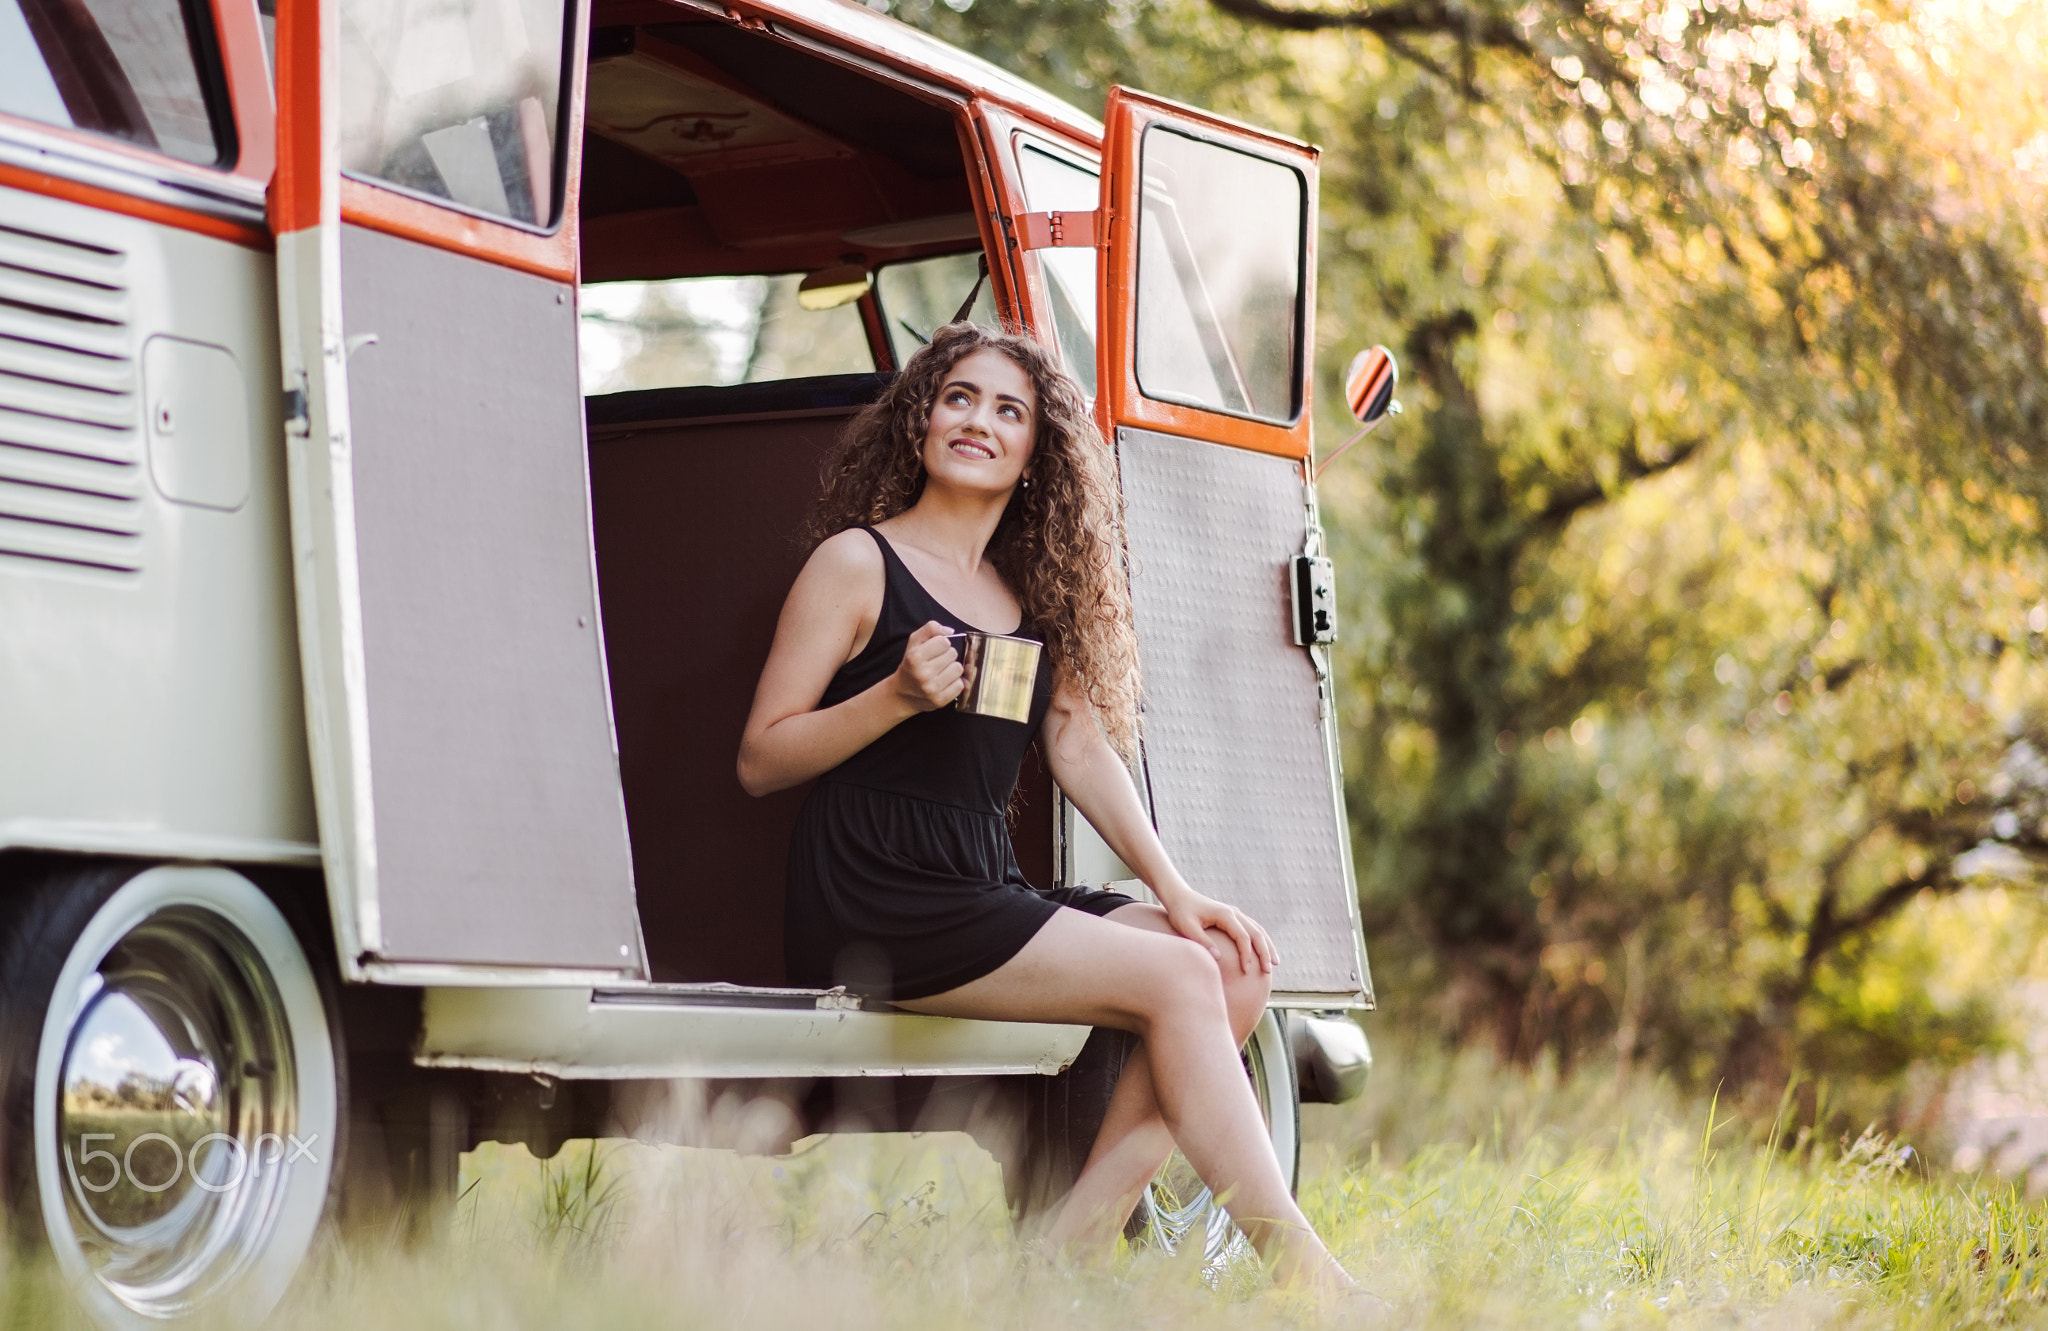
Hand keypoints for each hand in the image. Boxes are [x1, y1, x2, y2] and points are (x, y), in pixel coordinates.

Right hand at [892, 621, 962, 711]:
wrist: (902, 694)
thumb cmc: (911, 665)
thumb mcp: (914, 643)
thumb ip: (930, 629)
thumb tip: (950, 631)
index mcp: (915, 657)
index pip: (944, 641)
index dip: (941, 644)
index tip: (935, 650)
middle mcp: (923, 673)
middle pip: (953, 654)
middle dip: (947, 656)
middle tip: (936, 662)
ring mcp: (931, 689)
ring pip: (958, 668)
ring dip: (952, 669)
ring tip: (941, 672)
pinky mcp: (939, 700)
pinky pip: (960, 685)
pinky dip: (954, 683)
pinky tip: (944, 683)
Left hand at [1161, 886, 1276, 974]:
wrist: (1179, 896)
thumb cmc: (1180, 912)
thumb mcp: (1187, 927)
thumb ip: (1202, 941)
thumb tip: (1219, 958)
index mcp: (1225, 915)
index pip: (1242, 937)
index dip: (1246, 955)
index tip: (1246, 971)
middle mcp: (1234, 912)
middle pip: (1256, 933)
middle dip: (1264, 952)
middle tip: (1268, 971)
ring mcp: (1235, 913)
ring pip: (1258, 930)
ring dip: (1267, 946)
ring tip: (1275, 964)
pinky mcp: (1232, 917)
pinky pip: (1252, 929)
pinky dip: (1261, 940)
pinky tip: (1264, 952)